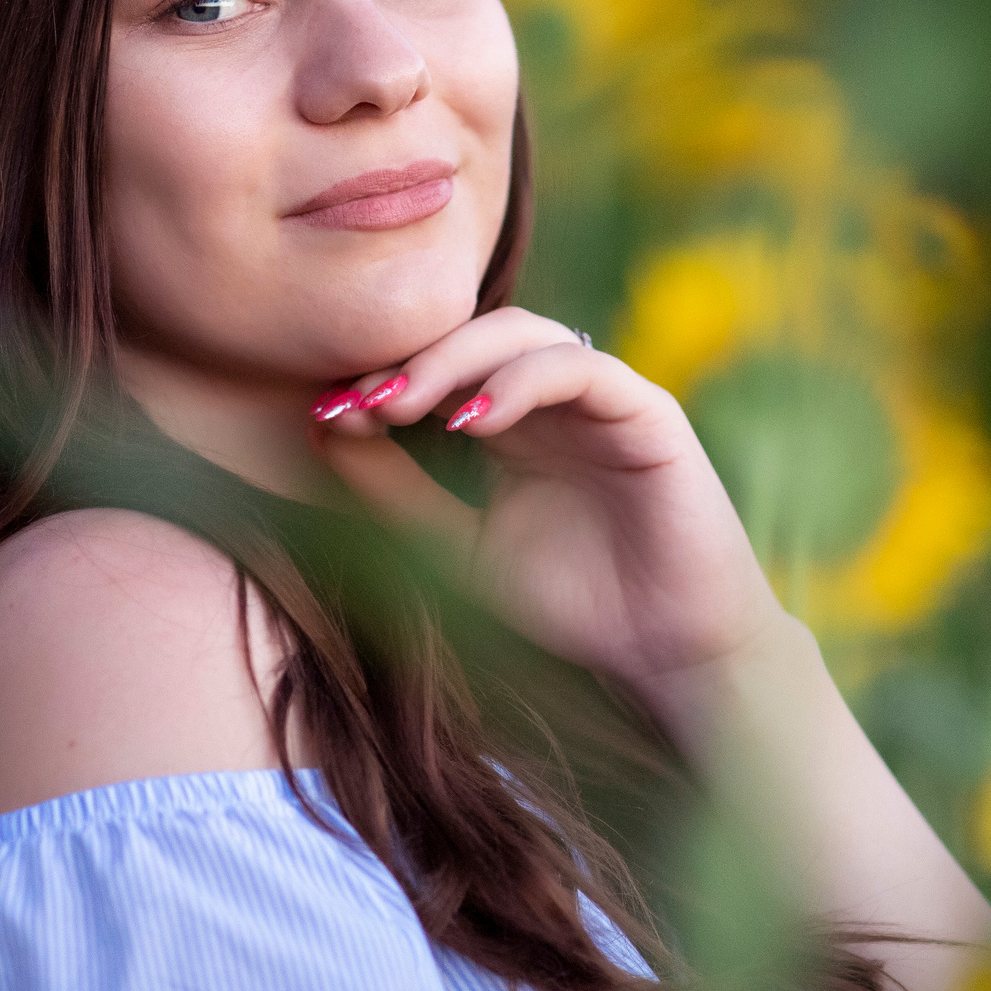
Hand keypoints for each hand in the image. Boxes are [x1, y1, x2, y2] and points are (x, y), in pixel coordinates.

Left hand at [308, 306, 787, 693]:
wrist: (666, 657)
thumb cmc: (571, 605)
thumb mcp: (457, 550)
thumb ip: (396, 492)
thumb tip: (324, 425)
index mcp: (513, 422)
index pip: (439, 366)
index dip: (381, 377)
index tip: (325, 413)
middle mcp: (556, 399)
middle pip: (472, 333)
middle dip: (408, 360)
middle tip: (355, 400)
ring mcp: (603, 399)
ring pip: (523, 333)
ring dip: (453, 360)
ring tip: (401, 404)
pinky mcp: (648, 413)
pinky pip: (581, 367)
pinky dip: (522, 381)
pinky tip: (473, 421)